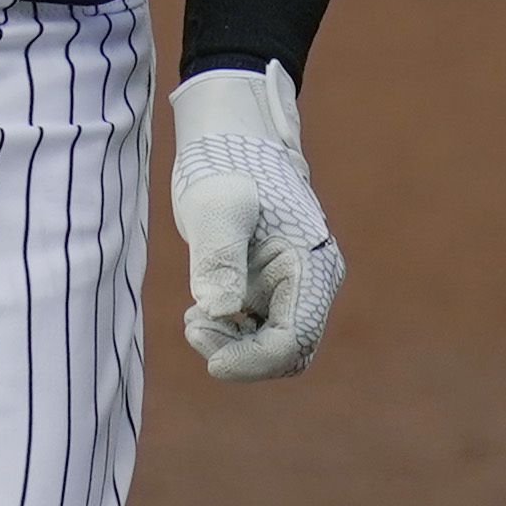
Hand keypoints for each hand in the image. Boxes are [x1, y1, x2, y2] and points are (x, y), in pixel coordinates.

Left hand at [170, 62, 344, 380]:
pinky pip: (257, 334)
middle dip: (239, 354)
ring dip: (230, 345)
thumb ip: (218, 258)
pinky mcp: (273, 291)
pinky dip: (227, 333)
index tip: (211, 361)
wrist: (230, 144)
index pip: (295, 340)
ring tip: (193, 316)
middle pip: (287, 353)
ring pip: (271, 348)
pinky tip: (201, 309)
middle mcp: (312, 283)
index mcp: (312, 265)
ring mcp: (294, 289)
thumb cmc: (224, 168)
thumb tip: (220, 312)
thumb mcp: (214, 207)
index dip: (255, 361)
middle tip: (193, 324)